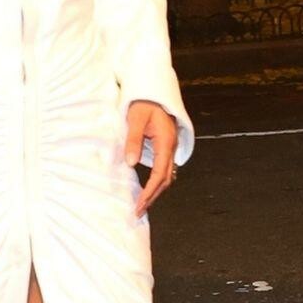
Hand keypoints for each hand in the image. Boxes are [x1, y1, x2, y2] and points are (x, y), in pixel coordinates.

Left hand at [125, 100, 178, 214]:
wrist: (154, 92)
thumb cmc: (143, 103)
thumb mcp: (135, 119)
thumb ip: (133, 140)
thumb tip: (131, 163)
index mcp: (166, 142)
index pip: (160, 174)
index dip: (150, 191)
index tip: (139, 204)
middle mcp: (171, 148)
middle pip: (166, 179)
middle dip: (153, 197)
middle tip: (139, 211)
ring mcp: (170, 148)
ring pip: (167, 175)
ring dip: (155, 191)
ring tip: (142, 204)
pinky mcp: (166, 147)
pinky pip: (164, 169)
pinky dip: (156, 182)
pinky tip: (147, 189)